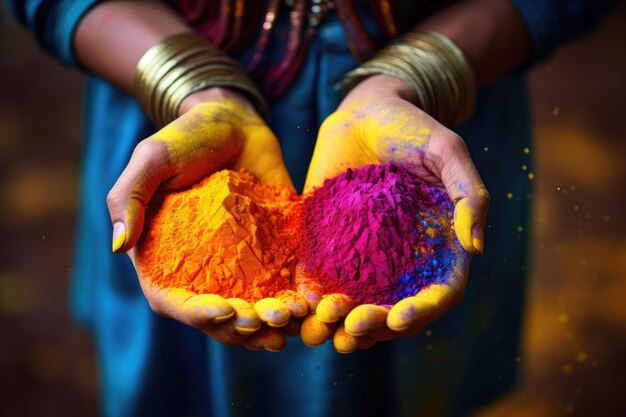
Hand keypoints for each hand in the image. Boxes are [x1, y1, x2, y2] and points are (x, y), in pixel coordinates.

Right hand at [108, 88, 304, 349]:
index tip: (224, 311)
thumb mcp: (152, 159)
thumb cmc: (186, 138)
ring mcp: (238, 264)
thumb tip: (117, 246)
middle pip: (219, 316)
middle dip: (243, 326)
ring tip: (294, 318)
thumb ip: (129, 198)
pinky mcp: (270, 250)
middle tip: (267, 323)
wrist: (233, 122)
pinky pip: (283, 281)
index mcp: (164, 258)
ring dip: (272, 321)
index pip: (173, 300)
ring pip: (253, 307)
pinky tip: (313, 302)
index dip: (196, 314)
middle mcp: (201, 270)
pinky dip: (297, 296)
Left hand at [299, 75, 486, 351]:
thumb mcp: (446, 151)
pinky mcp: (329, 244)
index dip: (422, 313)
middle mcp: (401, 260)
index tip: (399, 318)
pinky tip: (299, 305)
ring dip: (341, 324)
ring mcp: (364, 255)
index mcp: (436, 247)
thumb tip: (475, 247)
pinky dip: (312, 298)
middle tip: (352, 328)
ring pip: (356, 304)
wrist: (362, 113)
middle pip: (393, 310)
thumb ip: (468, 193)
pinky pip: (321, 278)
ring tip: (323, 328)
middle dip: (375, 327)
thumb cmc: (411, 127)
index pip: (437, 294)